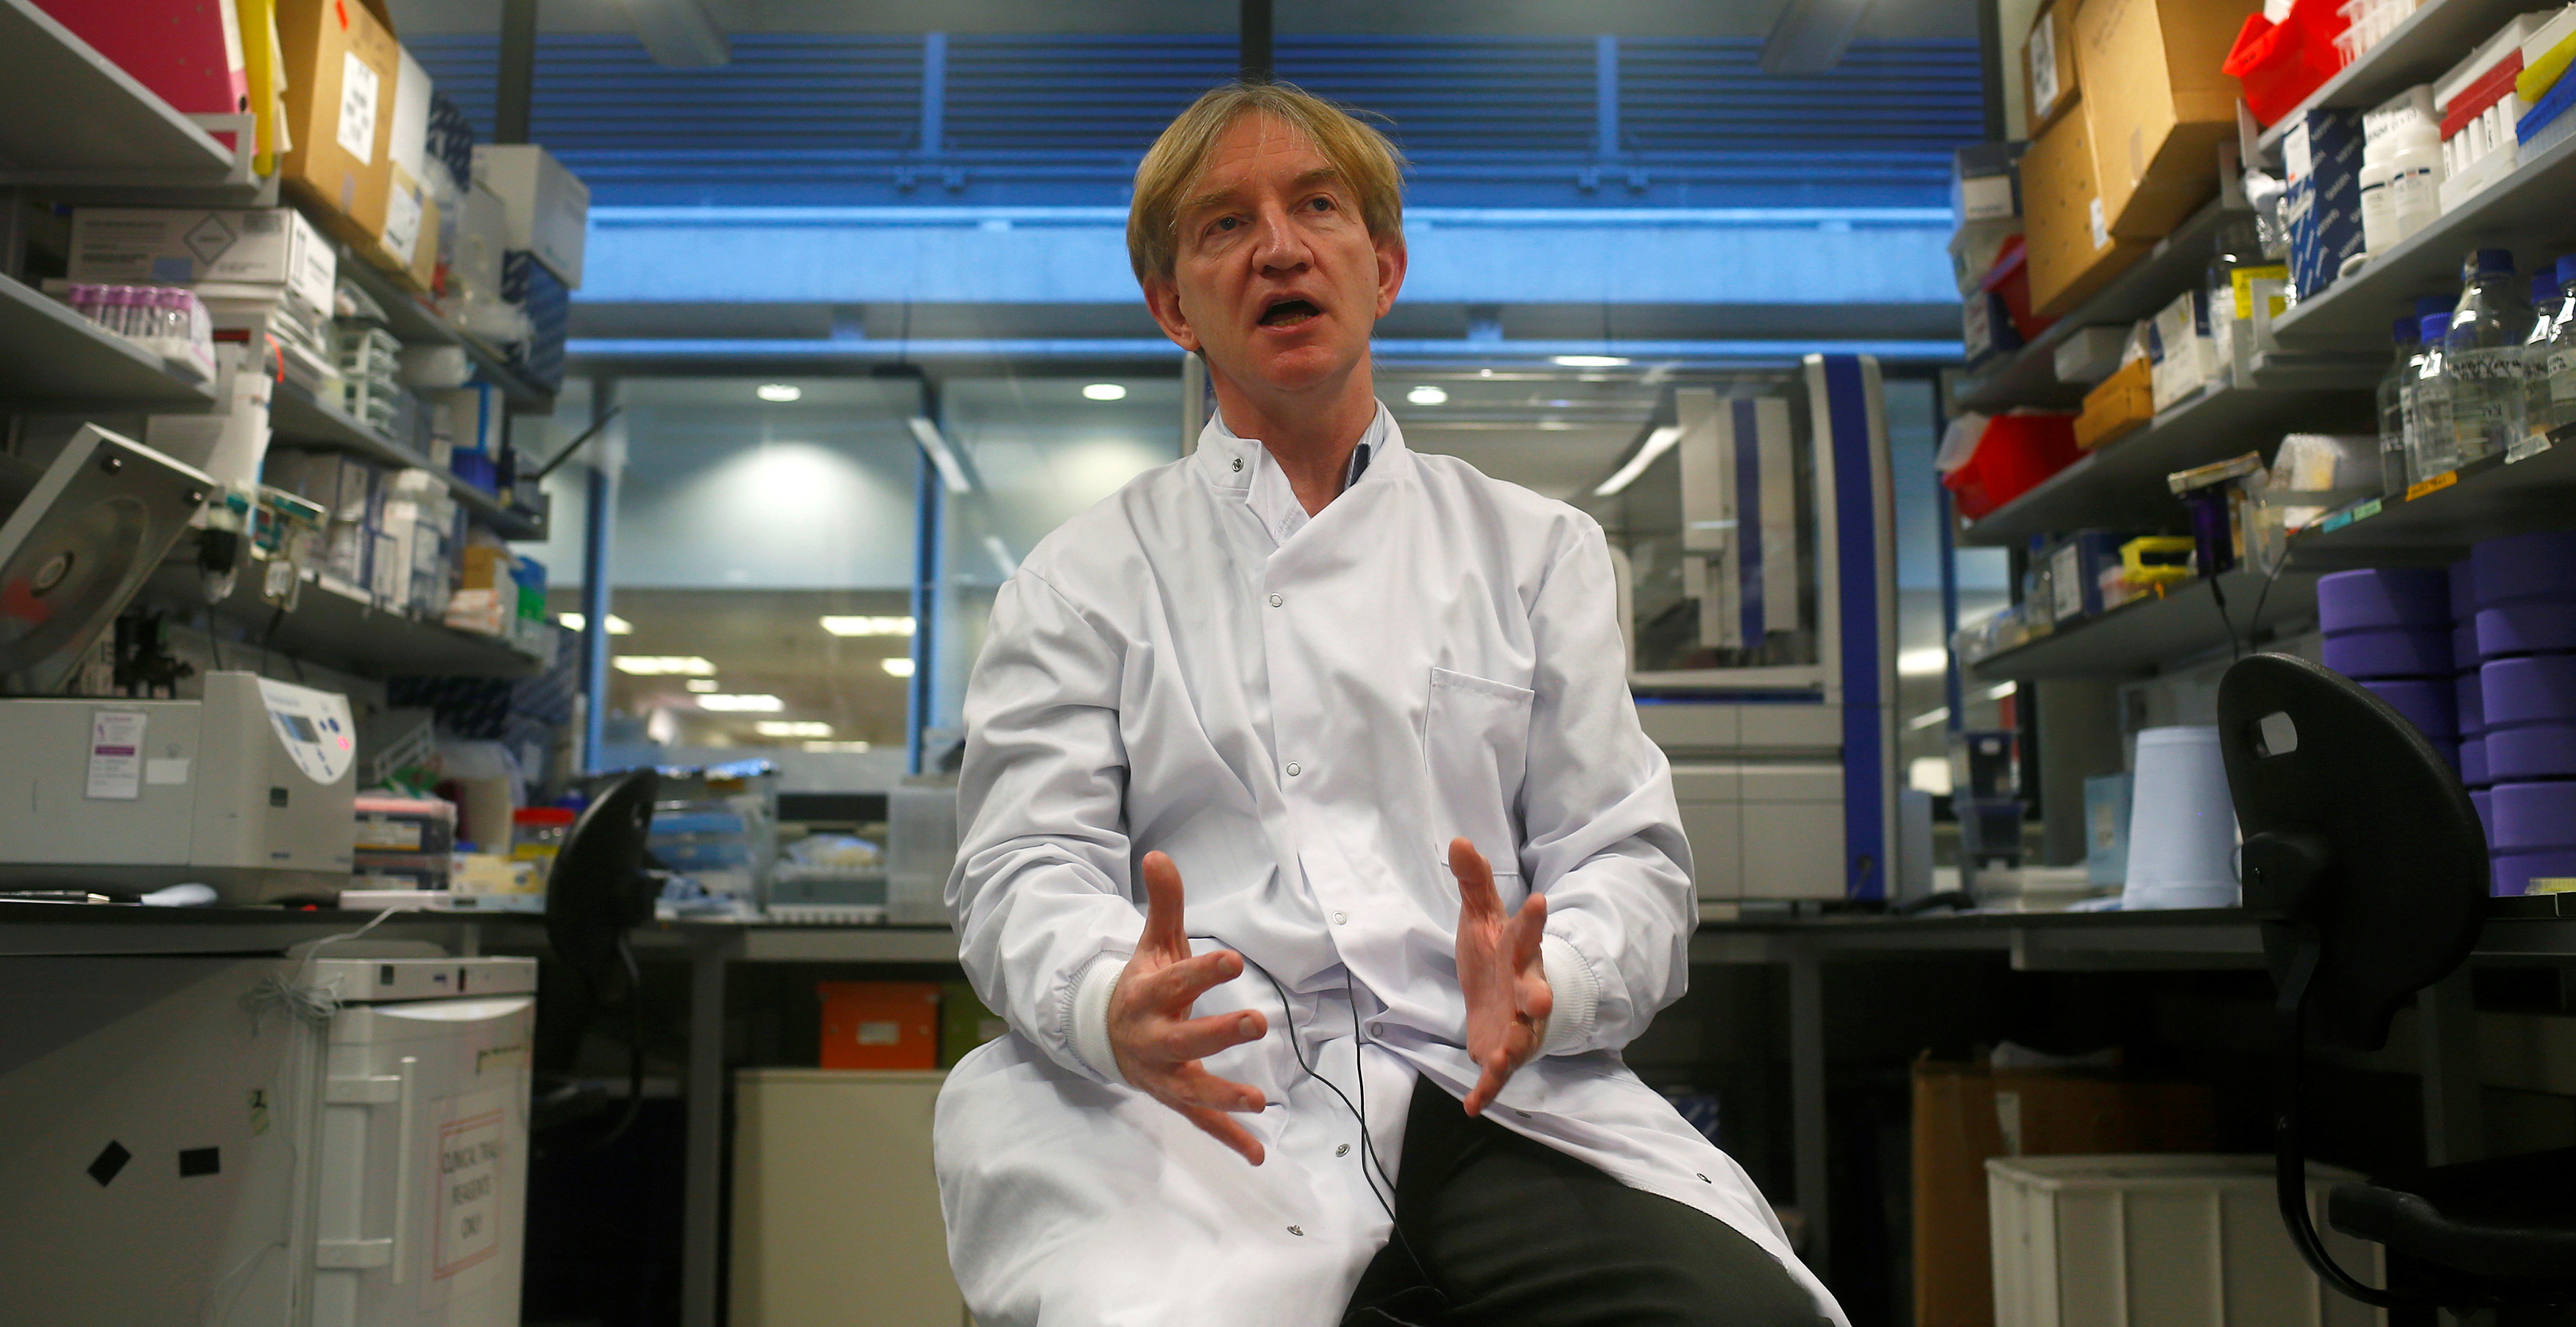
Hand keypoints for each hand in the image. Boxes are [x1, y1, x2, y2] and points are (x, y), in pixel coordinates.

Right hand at [1108, 851, 1271, 1163]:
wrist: (1106, 1033)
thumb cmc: (1142, 984)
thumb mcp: (1153, 944)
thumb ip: (1164, 904)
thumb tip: (1159, 856)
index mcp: (1147, 996)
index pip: (1177, 981)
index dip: (1203, 970)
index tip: (1233, 958)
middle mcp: (1153, 1039)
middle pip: (1185, 1039)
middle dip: (1218, 1033)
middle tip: (1257, 1021)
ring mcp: (1164, 1074)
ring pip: (1193, 1088)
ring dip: (1225, 1095)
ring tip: (1259, 1100)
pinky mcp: (1176, 1097)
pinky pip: (1202, 1122)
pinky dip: (1229, 1138)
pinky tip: (1259, 1154)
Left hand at [1452, 837, 1551, 1116]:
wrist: (1504, 995)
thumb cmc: (1495, 952)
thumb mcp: (1481, 915)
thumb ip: (1473, 882)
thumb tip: (1458, 841)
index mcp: (1518, 951)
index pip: (1527, 932)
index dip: (1534, 919)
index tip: (1539, 901)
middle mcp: (1525, 989)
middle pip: (1535, 992)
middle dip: (1539, 997)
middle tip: (1542, 1002)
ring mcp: (1517, 1024)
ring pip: (1520, 1039)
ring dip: (1512, 1049)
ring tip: (1501, 1060)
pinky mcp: (1502, 1050)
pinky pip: (1497, 1074)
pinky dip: (1487, 1089)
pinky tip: (1472, 1106)